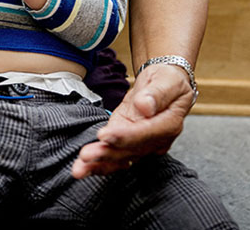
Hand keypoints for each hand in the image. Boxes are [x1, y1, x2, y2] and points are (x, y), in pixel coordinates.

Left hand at [71, 63, 194, 177]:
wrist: (164, 84)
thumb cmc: (168, 81)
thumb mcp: (167, 80)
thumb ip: (157, 93)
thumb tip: (145, 106)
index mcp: (169, 124)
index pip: (146, 133)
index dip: (125, 136)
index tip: (104, 135)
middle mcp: (156, 139)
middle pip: (130, 150)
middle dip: (107, 153)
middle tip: (86, 156)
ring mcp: (141, 143)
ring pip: (121, 157)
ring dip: (99, 164)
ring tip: (80, 169)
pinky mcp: (127, 141)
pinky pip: (114, 154)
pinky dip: (99, 163)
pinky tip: (84, 168)